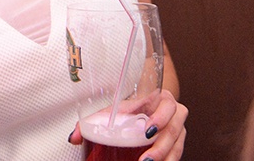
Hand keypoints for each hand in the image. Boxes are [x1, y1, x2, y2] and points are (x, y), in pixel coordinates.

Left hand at [67, 90, 187, 159]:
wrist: (151, 106)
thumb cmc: (133, 107)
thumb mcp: (116, 109)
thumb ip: (95, 120)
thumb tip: (74, 138)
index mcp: (160, 98)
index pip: (165, 106)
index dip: (160, 119)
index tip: (146, 132)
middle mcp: (174, 113)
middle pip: (174, 130)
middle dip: (160, 147)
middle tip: (145, 159)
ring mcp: (179, 128)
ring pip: (177, 145)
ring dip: (164, 157)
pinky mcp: (179, 142)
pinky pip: (177, 153)